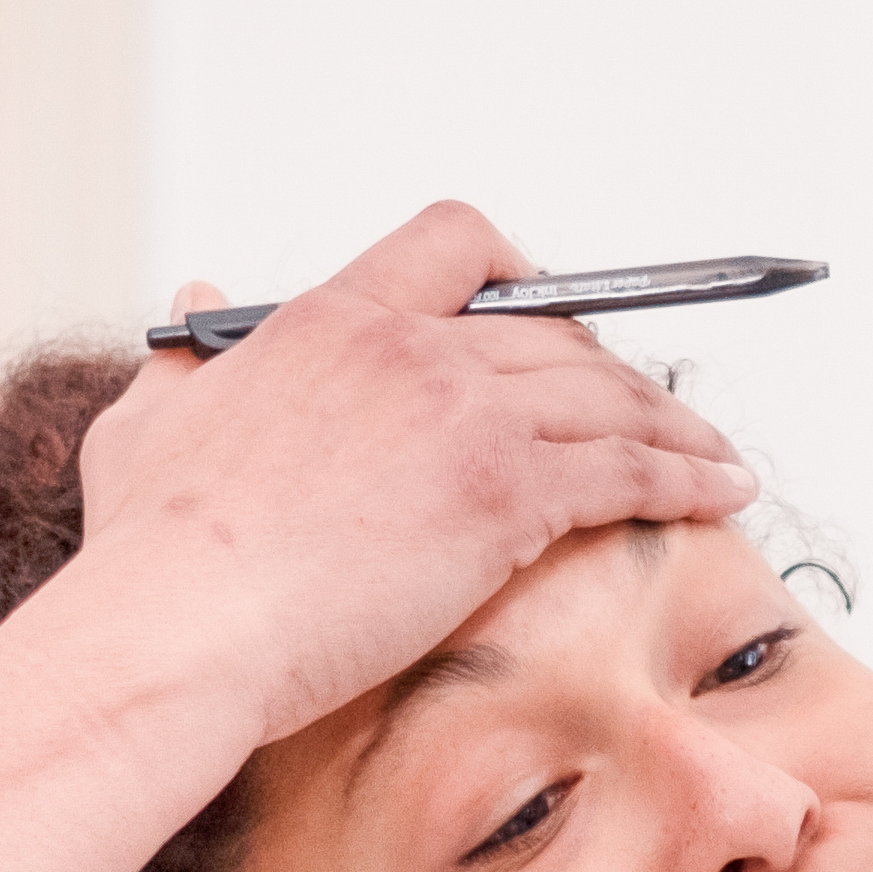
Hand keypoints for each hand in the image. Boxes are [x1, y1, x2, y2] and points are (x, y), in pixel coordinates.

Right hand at [59, 200, 765, 753]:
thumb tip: (198, 298)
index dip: (518, 276)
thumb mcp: (150, 421)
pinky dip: (687, 475)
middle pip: (552, 329)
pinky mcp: (506, 492)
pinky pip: (628, 468)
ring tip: (714, 457)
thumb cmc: (155, 554)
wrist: (181, 626)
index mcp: (332, 318)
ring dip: (673, 425)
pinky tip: (722, 491)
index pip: (455, 244)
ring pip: (608, 395)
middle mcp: (410, 347)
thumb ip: (187, 357)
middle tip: (647, 412)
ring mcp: (464, 414)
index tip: (547, 314)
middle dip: (614, 370)